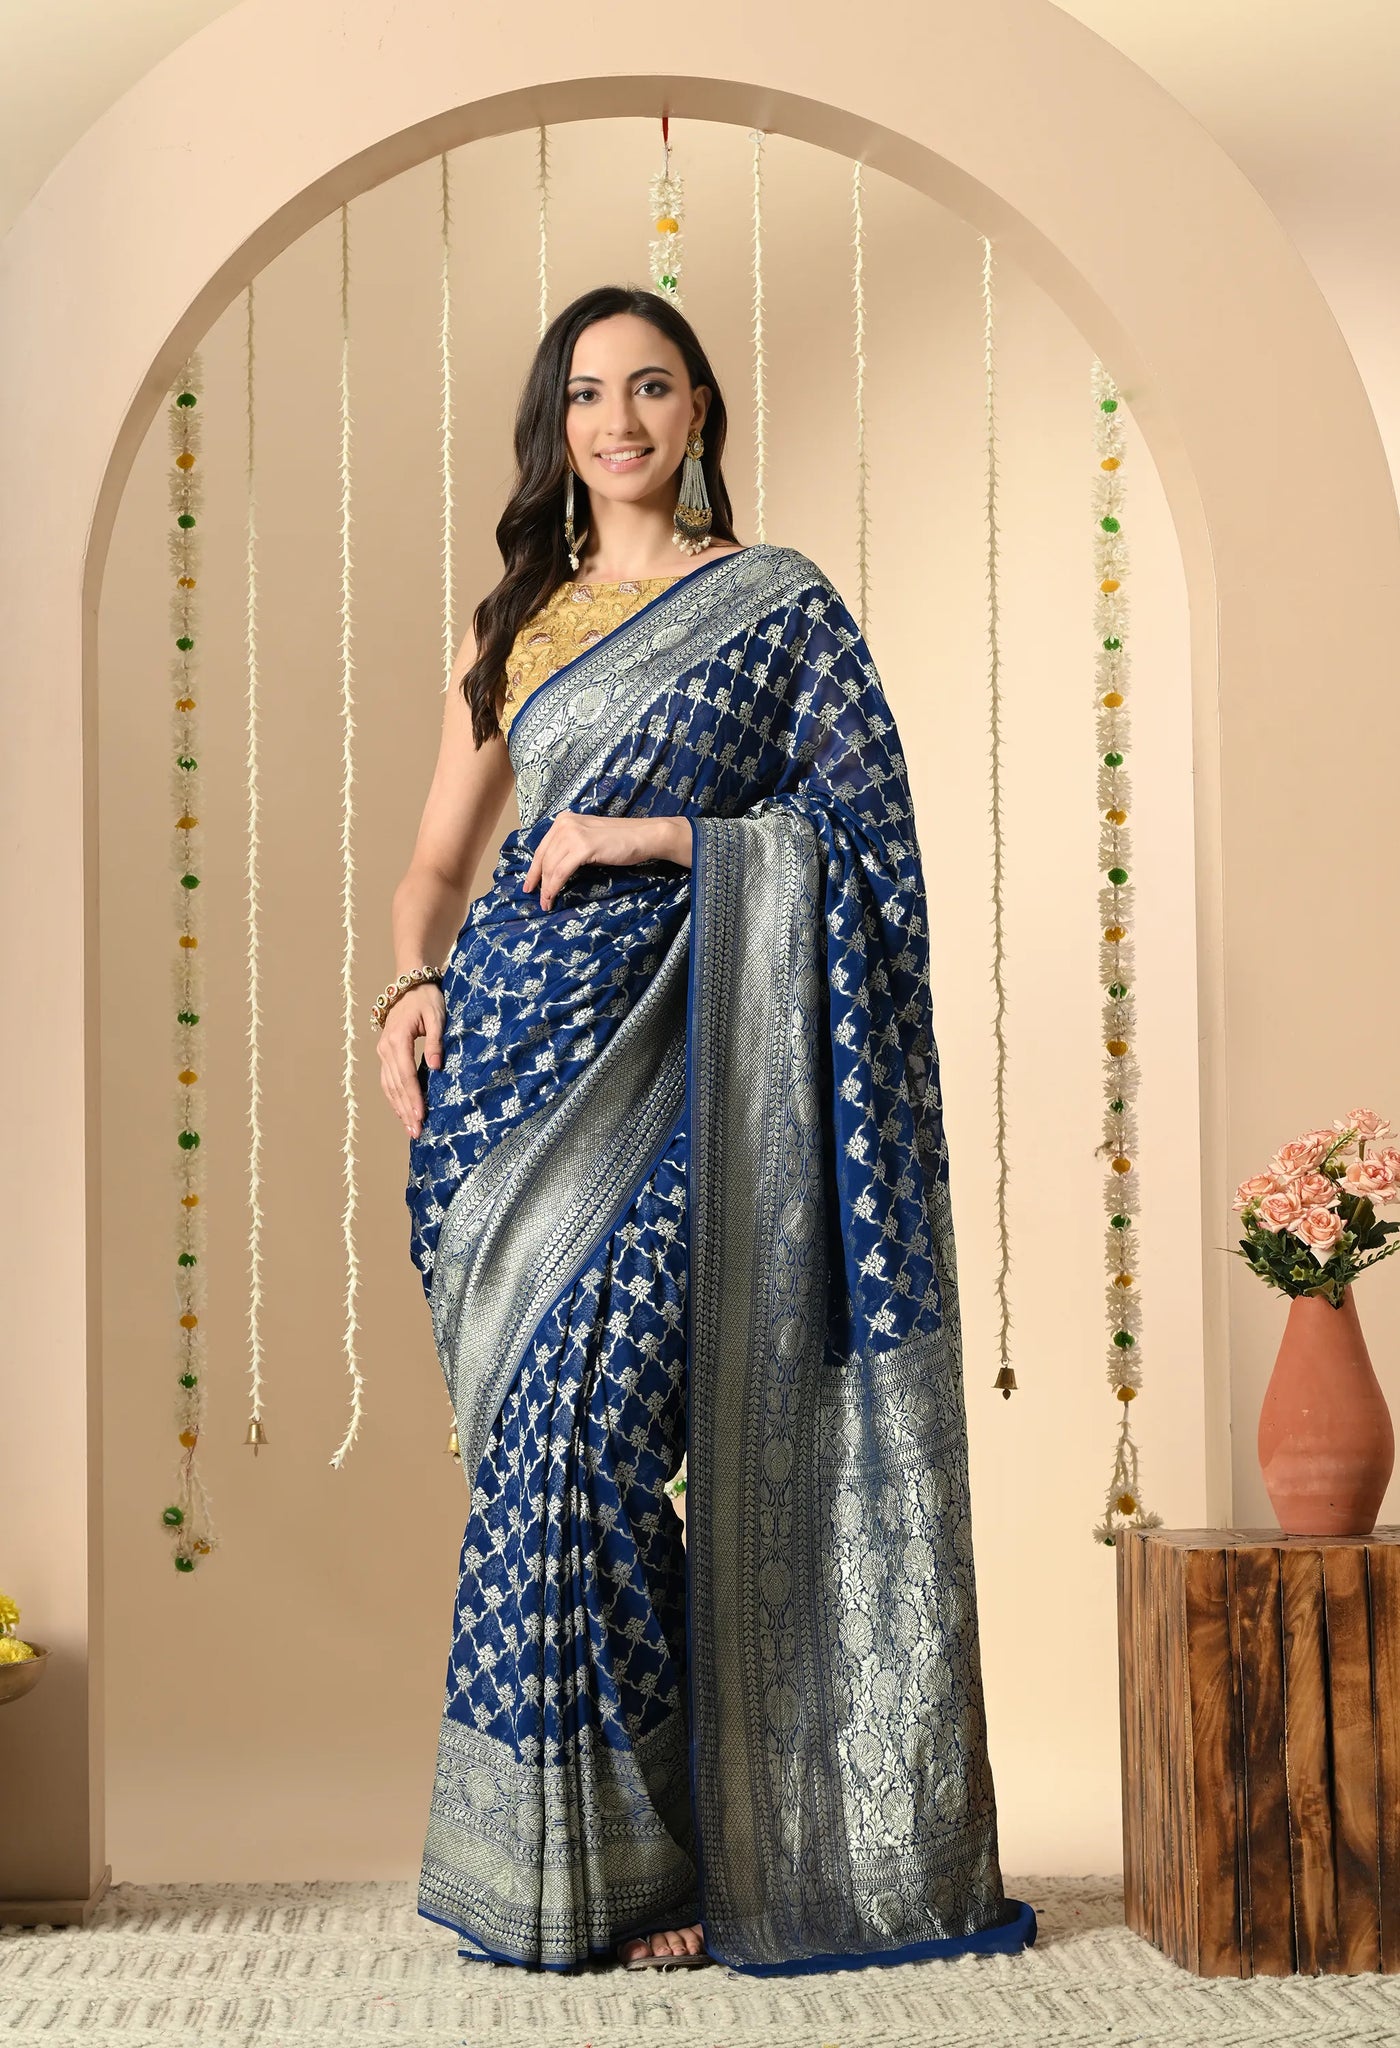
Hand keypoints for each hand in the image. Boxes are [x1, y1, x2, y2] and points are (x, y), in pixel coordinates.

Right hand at [377, 981, 445, 1138]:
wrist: (409, 985)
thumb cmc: (426, 999)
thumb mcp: (436, 1016)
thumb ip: (435, 1041)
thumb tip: (436, 1066)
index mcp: (398, 1039)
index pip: (405, 1075)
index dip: (413, 1097)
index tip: (421, 1115)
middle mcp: (386, 1049)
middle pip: (395, 1086)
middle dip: (406, 1110)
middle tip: (416, 1132)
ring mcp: (383, 1052)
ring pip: (388, 1086)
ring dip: (398, 1109)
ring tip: (410, 1129)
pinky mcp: (385, 1054)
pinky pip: (387, 1081)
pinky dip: (394, 1098)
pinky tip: (402, 1113)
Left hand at [521, 812, 690, 911]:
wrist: (643, 836)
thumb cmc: (620, 841)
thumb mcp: (588, 839)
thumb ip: (570, 847)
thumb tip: (555, 869)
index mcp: (564, 820)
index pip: (543, 848)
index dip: (534, 869)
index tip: (529, 885)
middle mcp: (564, 824)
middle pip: (544, 858)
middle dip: (538, 881)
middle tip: (538, 899)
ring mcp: (573, 834)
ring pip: (551, 867)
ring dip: (547, 888)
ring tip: (547, 903)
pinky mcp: (582, 847)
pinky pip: (561, 872)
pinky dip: (555, 887)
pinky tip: (553, 897)